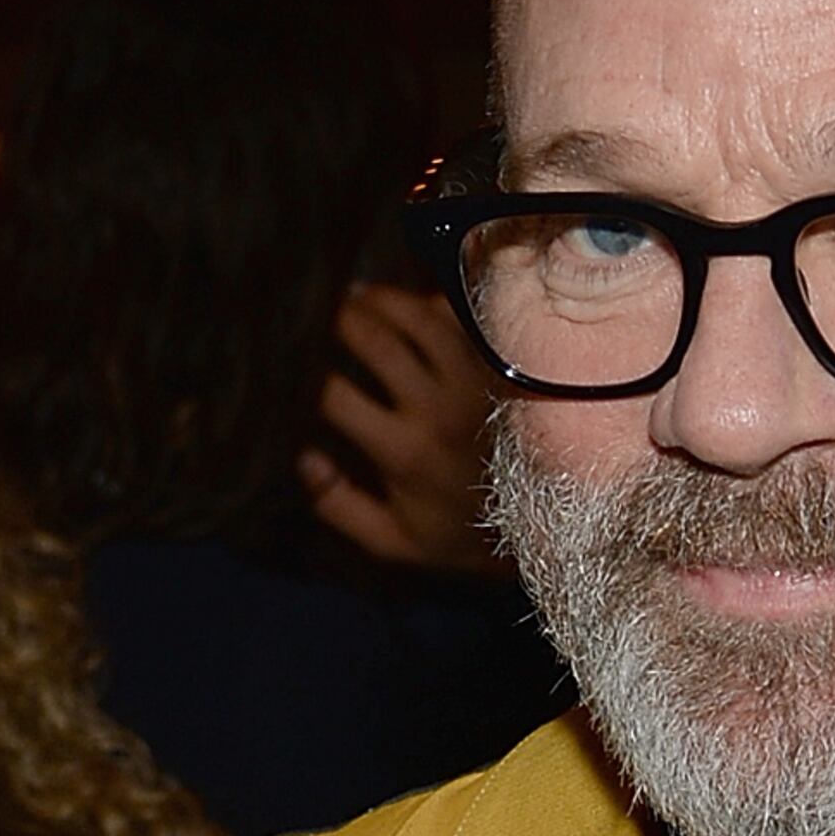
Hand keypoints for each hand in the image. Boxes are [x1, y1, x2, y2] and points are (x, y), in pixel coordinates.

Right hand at [302, 280, 500, 571]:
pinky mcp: (499, 367)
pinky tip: (411, 304)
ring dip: (381, 299)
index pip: (336, 395)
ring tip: (359, 295)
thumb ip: (340, 506)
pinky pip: (462, 317)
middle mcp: (438, 409)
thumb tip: (304, 459)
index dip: (307, 374)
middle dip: (341, 318)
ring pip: (417, 317)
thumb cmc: (457, 534)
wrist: (539, 525)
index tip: (295, 363)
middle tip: (325, 311)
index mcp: (405, 452)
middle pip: (375, 341)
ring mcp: (473, 382)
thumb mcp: (394, 540)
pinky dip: (432, 302)